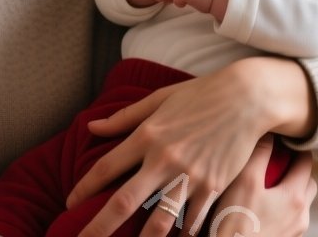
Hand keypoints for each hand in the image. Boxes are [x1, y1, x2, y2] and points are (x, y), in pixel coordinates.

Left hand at [67, 59, 301, 236]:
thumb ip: (124, 117)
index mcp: (147, 135)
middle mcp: (164, 159)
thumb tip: (91, 127)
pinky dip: (181, 235)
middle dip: (99, 228)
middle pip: (123, 202)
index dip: (83, 188)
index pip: (105, 168)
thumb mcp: (159, 99)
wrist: (248, 97)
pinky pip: (192, 221)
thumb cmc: (201, 94)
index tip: (69, 203)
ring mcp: (190, 176)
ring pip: (159, 222)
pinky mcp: (214, 187)